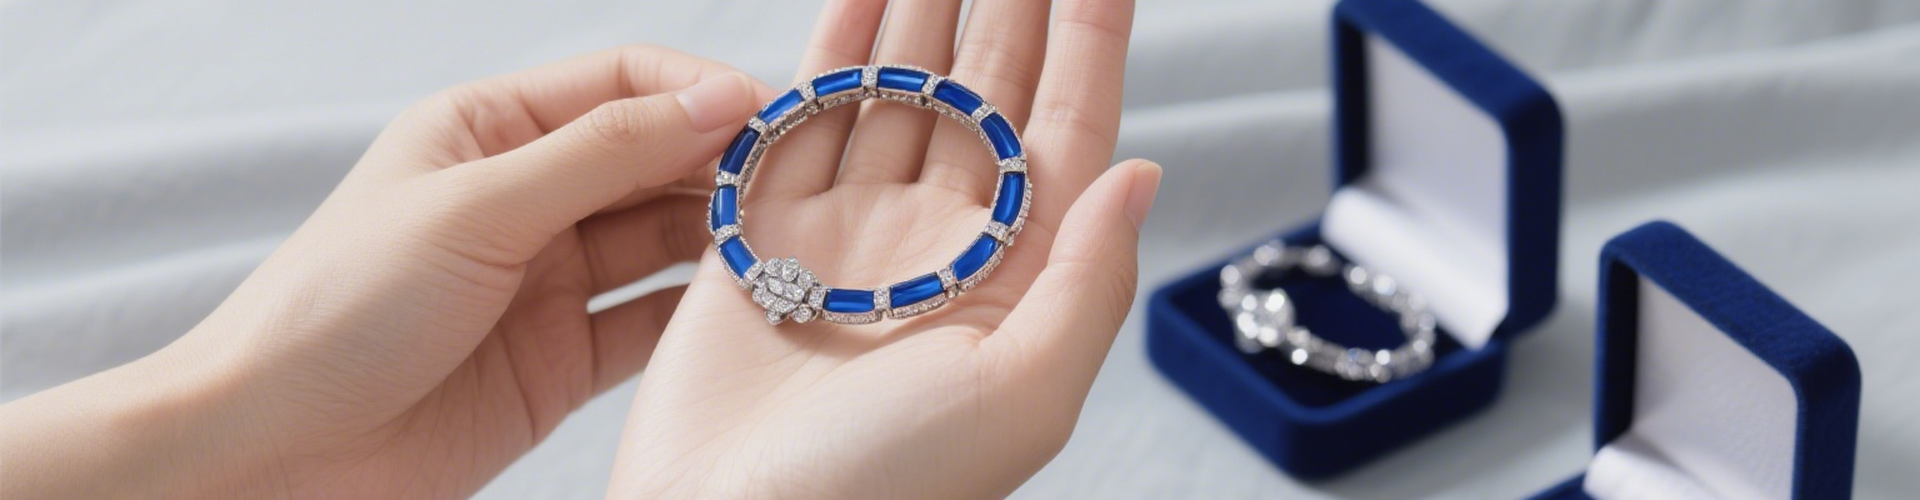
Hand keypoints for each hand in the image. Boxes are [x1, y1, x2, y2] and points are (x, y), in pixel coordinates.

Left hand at [1, 47, 770, 498]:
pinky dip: (698, 318)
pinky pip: (649, 324)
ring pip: (661, 243)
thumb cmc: (337, 309)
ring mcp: (547, 280)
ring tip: (787, 248)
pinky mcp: (561, 360)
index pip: (621, 83)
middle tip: (801, 187)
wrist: (272, 451)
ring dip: (721, 243)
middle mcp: (526, 196)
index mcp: (489, 131)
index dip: (701, 92)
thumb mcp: (476, 209)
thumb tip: (715, 97)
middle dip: (725, 168)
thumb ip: (602, 154)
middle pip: (653, 161)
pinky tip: (746, 312)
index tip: (776, 116)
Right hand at [605, 0, 1152, 497]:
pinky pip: (811, 118)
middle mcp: (942, 247)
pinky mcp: (772, 232)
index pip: (1068, 131)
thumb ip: (1087, 281)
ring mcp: (855, 234)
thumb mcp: (1021, 394)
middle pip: (989, 93)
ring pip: (903, 91)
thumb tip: (1140, 173)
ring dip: (926, 10)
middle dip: (1009, 5)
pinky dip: (835, 50)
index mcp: (1015, 281)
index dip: (1088, 40)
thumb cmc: (882, 492)